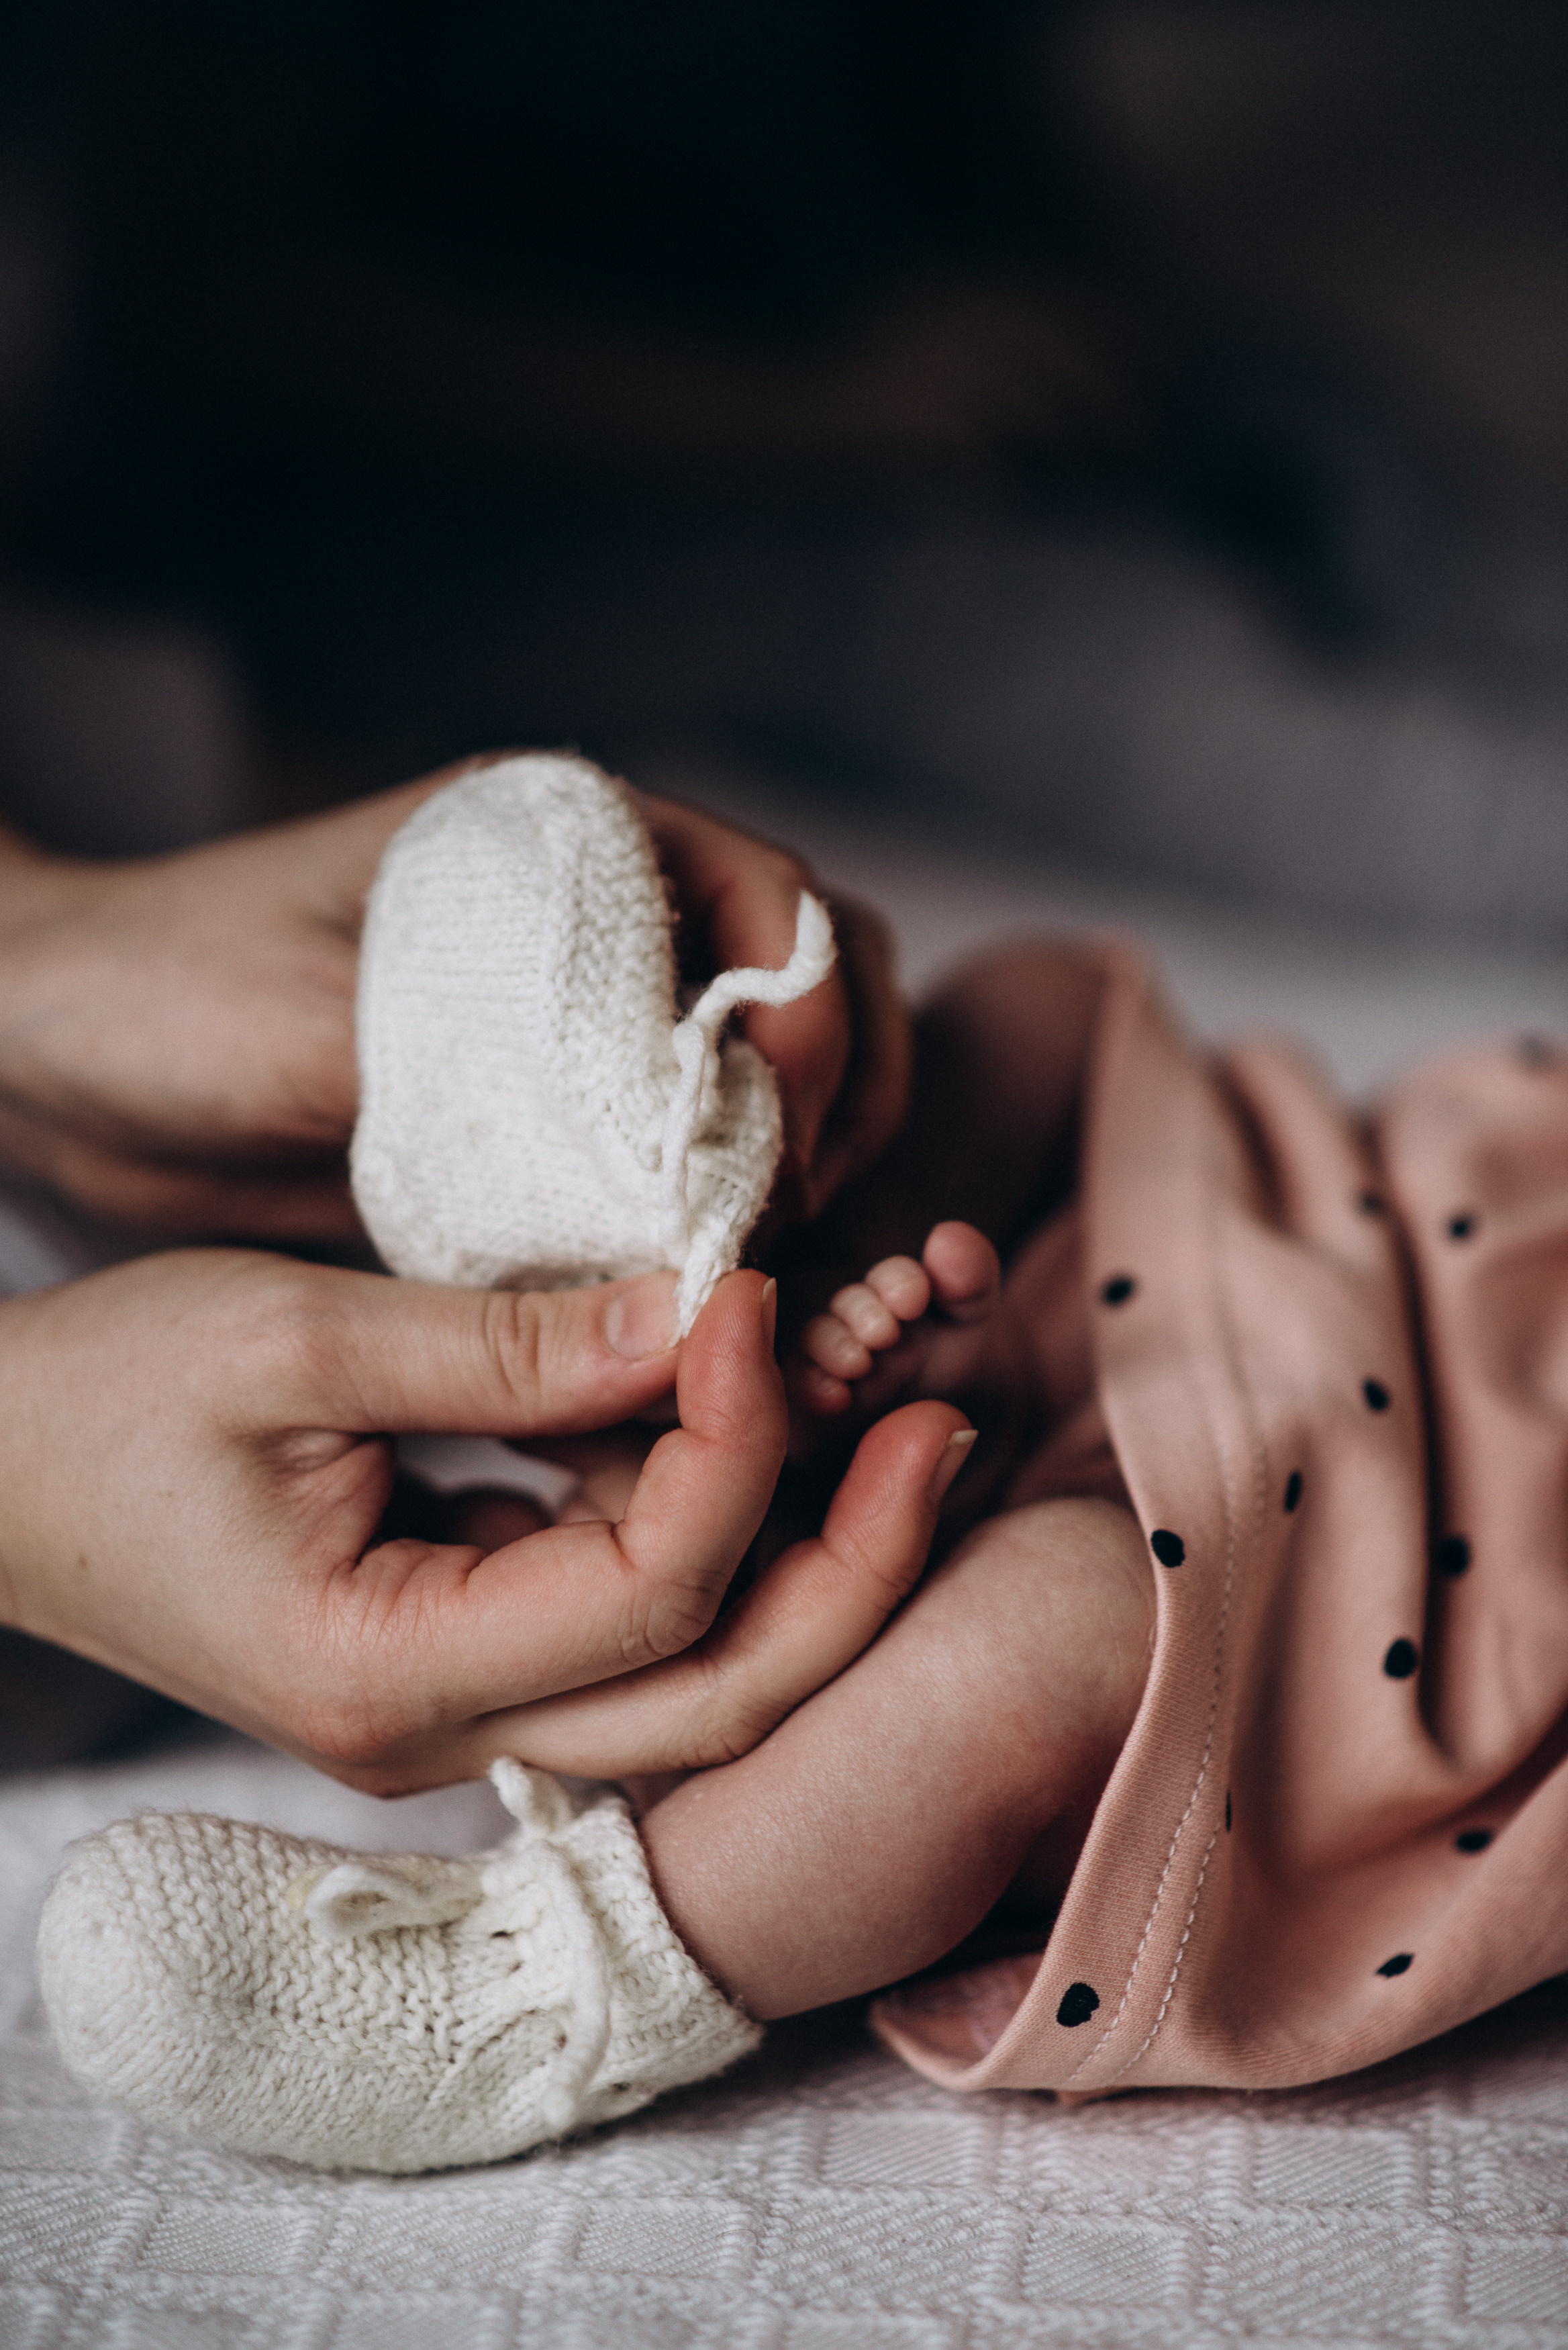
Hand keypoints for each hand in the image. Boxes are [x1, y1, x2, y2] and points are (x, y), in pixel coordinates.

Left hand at [0, 761, 909, 1240]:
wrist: (66, 1064)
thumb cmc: (161, 997)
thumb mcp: (305, 1022)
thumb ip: (466, 1078)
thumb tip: (629, 1167)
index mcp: (561, 845)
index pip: (773, 896)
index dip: (811, 1010)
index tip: (782, 1122)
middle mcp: (599, 930)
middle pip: (816, 991)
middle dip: (843, 1099)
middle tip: (792, 1211)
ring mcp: (582, 1032)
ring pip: (771, 1089)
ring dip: (801, 1173)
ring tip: (754, 1268)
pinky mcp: (550, 1130)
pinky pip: (679, 1174)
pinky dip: (715, 1235)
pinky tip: (693, 1305)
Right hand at [0, 1258, 966, 1791]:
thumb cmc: (96, 1400)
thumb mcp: (289, 1339)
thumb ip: (508, 1341)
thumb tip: (701, 1311)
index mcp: (384, 1676)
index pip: (647, 1594)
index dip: (736, 1440)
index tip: (751, 1293)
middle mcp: (444, 1730)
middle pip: (721, 1693)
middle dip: (855, 1556)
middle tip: (941, 1413)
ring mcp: (463, 1701)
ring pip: (701, 1670)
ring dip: (811, 1539)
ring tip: (896, 1399)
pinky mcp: (470, 1641)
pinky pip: (636, 1614)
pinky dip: (716, 1516)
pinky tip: (772, 1416)